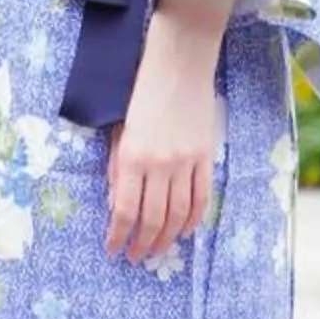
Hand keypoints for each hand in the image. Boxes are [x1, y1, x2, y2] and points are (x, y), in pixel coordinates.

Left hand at [105, 7, 227, 264]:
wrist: (179, 61)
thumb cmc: (141, 90)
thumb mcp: (118, 128)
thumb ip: (116, 167)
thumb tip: (116, 205)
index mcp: (133, 156)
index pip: (125, 210)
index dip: (118, 236)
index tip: (113, 249)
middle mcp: (160, 164)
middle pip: (153, 219)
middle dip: (143, 244)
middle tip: (135, 257)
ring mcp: (187, 161)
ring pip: (178, 214)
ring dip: (166, 238)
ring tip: (156, 250)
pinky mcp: (206, 156)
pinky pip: (201, 198)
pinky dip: (193, 219)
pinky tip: (183, 230)